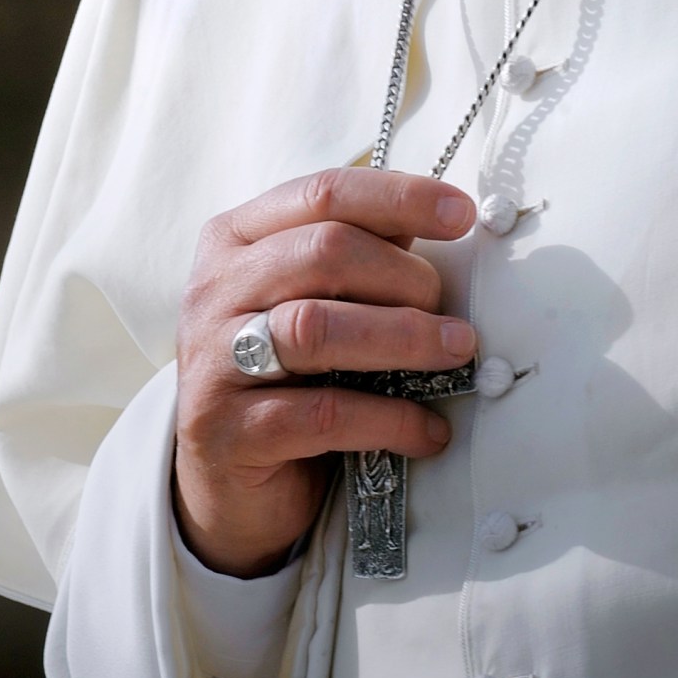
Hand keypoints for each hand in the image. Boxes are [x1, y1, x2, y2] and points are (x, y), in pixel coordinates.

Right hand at [174, 168, 476, 576]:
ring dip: (403, 336)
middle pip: (322, 251)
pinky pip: (322, 414)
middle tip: (452, 311)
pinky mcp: (228, 432)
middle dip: (404, 276)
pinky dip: (388, 418)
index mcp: (235, 239)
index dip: (399, 198)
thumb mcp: (313, 301)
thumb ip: (362, 256)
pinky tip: (428, 430)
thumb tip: (444, 217)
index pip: (323, 193)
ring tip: (457, 352)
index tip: (463, 214)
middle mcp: (214, 289)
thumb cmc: (285, 376)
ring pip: (315, 327)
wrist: (227, 485)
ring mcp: (214, 360)